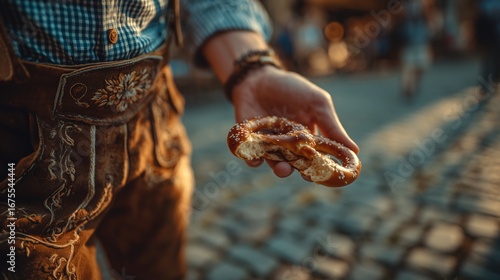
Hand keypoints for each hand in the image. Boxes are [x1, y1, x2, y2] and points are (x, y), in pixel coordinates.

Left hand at [232, 65, 358, 177]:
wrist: (258, 78)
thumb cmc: (292, 89)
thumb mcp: (317, 104)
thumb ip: (332, 127)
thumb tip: (355, 151)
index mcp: (309, 139)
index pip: (318, 158)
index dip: (323, 167)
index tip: (327, 172)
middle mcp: (290, 146)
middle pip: (297, 165)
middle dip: (301, 171)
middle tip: (305, 174)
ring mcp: (270, 145)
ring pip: (276, 164)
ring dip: (280, 169)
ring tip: (283, 169)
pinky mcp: (251, 143)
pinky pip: (252, 157)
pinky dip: (253, 160)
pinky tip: (256, 159)